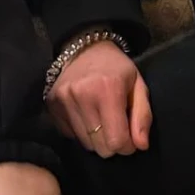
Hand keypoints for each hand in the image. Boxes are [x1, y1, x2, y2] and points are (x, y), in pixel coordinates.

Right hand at [47, 40, 152, 158]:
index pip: (116, 140)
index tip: (130, 138)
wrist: (83, 47)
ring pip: (85, 144)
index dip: (127, 146)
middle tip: (116, 127)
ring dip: (96, 138)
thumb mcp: (138, 84)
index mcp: (108, 89)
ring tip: (101, 119)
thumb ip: (143, 116)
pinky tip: (86, 115)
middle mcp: (82, 96)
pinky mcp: (52, 106)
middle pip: (100, 147)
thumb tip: (141, 146)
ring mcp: (63, 101)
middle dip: (112, 144)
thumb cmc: (116, 67)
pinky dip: (81, 132)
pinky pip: (70, 136)